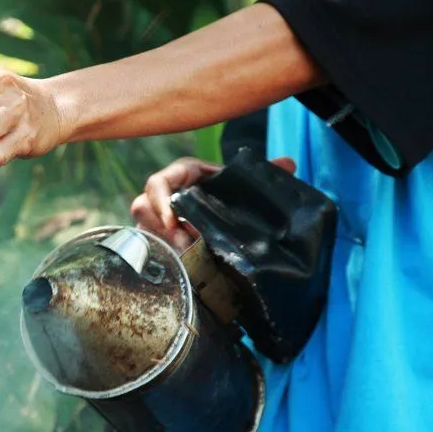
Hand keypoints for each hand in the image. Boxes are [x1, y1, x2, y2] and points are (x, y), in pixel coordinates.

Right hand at [130, 155, 295, 249]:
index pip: (159, 182)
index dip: (160, 198)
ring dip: (163, 245)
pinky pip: (150, 249)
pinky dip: (164, 258)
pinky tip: (182, 267)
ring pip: (145, 231)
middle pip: (144, 208)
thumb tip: (288, 164)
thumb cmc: (229, 198)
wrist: (221, 219)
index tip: (173, 220)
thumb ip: (262, 176)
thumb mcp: (242, 187)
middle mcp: (163, 197)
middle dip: (162, 229)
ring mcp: (155, 221)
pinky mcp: (155, 241)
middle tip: (186, 246)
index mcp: (181, 176)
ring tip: (187, 258)